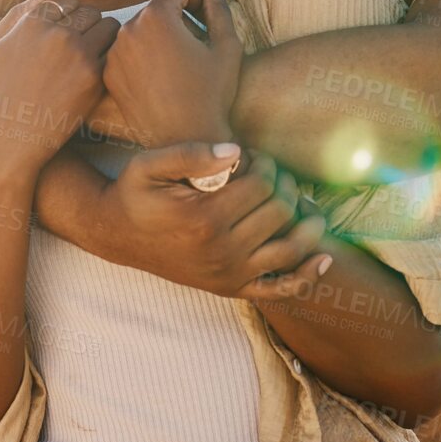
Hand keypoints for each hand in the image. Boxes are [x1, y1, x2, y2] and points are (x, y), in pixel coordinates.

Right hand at [0, 0, 119, 168]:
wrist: (7, 140)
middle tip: (81, 47)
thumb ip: (19, 12)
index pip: (66, 0)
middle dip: (88, 25)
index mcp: (30, 22)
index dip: (68, 16)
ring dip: (104, 38)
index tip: (66, 34)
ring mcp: (77, 54)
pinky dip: (110, 61)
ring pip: (109, 27)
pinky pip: (114, 54)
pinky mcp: (93, 77)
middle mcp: (56, 32)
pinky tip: (97, 75)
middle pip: (90, 11)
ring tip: (92, 58)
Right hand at [94, 142, 329, 300]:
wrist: (116, 236)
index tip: (255, 157)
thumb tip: (238, 151)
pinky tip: (324, 258)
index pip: (262, 185)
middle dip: (286, 186)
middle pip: (280, 212)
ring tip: (307, 206)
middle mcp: (221, 251)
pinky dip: (307, 276)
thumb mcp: (149, 165)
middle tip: (275, 175)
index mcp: (204, 218)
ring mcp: (228, 274)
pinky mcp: (231, 288)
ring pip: (290, 249)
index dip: (267, 164)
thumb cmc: (134, 194)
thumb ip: (191, 153)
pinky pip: (280, 289)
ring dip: (309, 225)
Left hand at [102, 0, 241, 147]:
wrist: (187, 140)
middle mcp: (129, 30)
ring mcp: (114, 54)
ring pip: (137, 32)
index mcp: (158, 17)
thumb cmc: (212, 94)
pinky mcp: (108, 75)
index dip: (193, 1)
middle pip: (154, 11)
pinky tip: (159, 81)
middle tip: (194, 48)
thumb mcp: (227, 47)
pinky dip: (140, 59)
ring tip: (176, 66)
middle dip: (174, 21)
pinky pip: (124, 54)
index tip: (203, 21)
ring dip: (155, 39)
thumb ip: (219, 8)